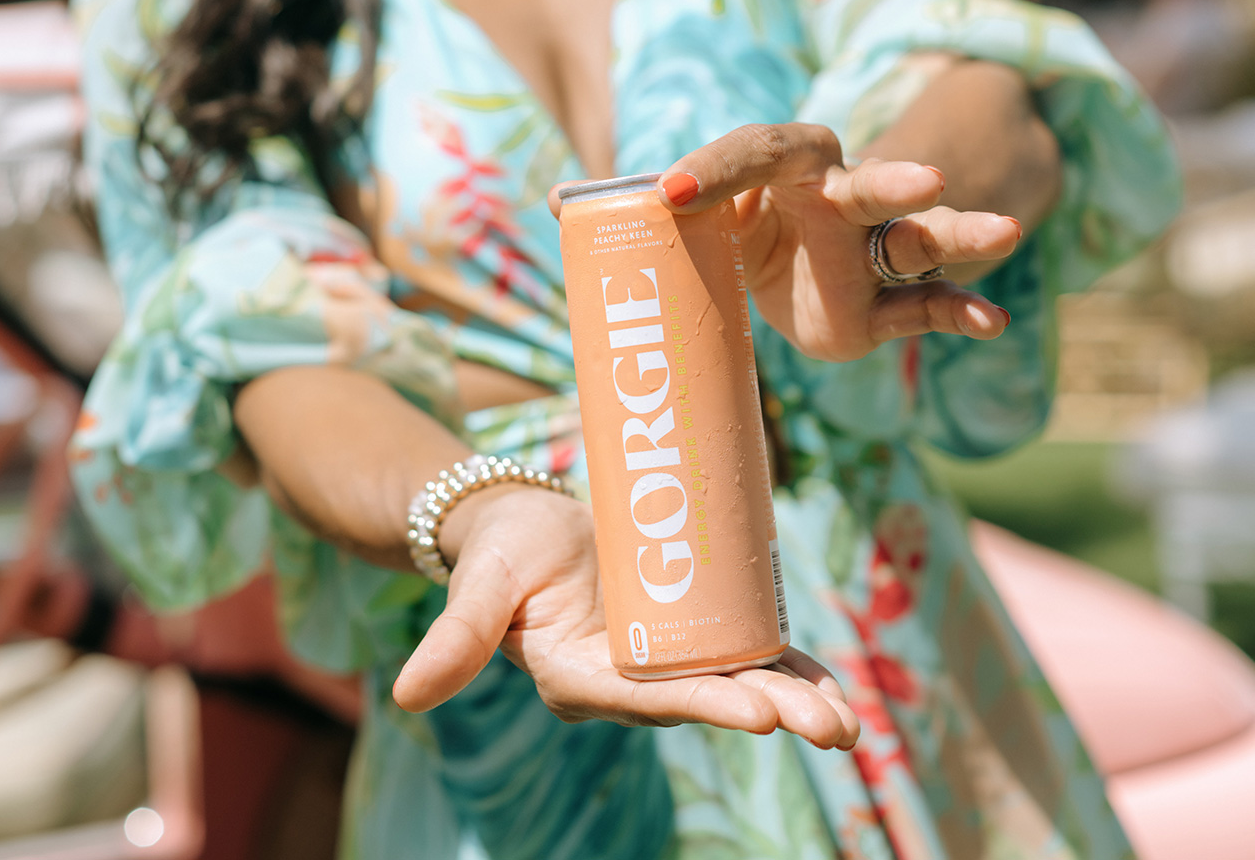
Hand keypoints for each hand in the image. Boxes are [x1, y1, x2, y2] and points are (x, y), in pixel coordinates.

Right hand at [392, 483, 858, 749]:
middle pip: (708, 697)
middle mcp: (630, 679)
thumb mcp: (481, 584)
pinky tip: (833, 691)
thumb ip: (457, 637)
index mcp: (583, 678)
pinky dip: (787, 672)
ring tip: (849, 726)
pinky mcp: (685, 628)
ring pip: (736, 682)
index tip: (761, 713)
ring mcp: (663, 656)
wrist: (520, 524)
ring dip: (793, 702)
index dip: (708, 703)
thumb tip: (405, 696)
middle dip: (772, 711)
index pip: (652, 698)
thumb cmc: (500, 547)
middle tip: (832, 729)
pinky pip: (742, 654)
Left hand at [658, 122, 1021, 362]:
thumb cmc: (726, 227)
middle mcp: (838, 197)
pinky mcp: (882, 307)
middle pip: (869, 184)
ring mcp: (868, 252)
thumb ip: (641, 209)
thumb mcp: (683, 216)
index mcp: (785, 164)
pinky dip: (958, 314)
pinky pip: (925, 308)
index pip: (759, 152)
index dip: (714, 169)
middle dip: (897, 180)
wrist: (771, 271)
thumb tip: (555, 198)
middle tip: (928, 179)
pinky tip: (990, 323)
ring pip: (918, 238)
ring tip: (1003, 232)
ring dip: (960, 236)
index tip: (667, 193)